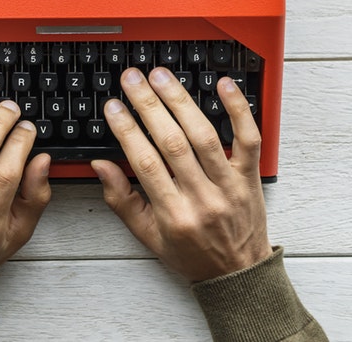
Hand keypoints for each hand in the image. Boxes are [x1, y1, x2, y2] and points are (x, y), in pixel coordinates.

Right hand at [91, 68, 272, 282]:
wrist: (238, 274)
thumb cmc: (192, 253)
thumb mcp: (148, 236)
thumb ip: (121, 200)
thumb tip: (100, 165)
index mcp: (174, 215)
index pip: (145, 163)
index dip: (127, 130)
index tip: (112, 107)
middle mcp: (203, 198)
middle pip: (173, 143)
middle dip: (149, 105)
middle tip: (133, 79)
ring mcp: (229, 185)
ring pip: (205, 135)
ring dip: (181, 101)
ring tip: (161, 77)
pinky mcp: (250, 175)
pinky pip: (248, 138)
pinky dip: (238, 109)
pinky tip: (223, 85)